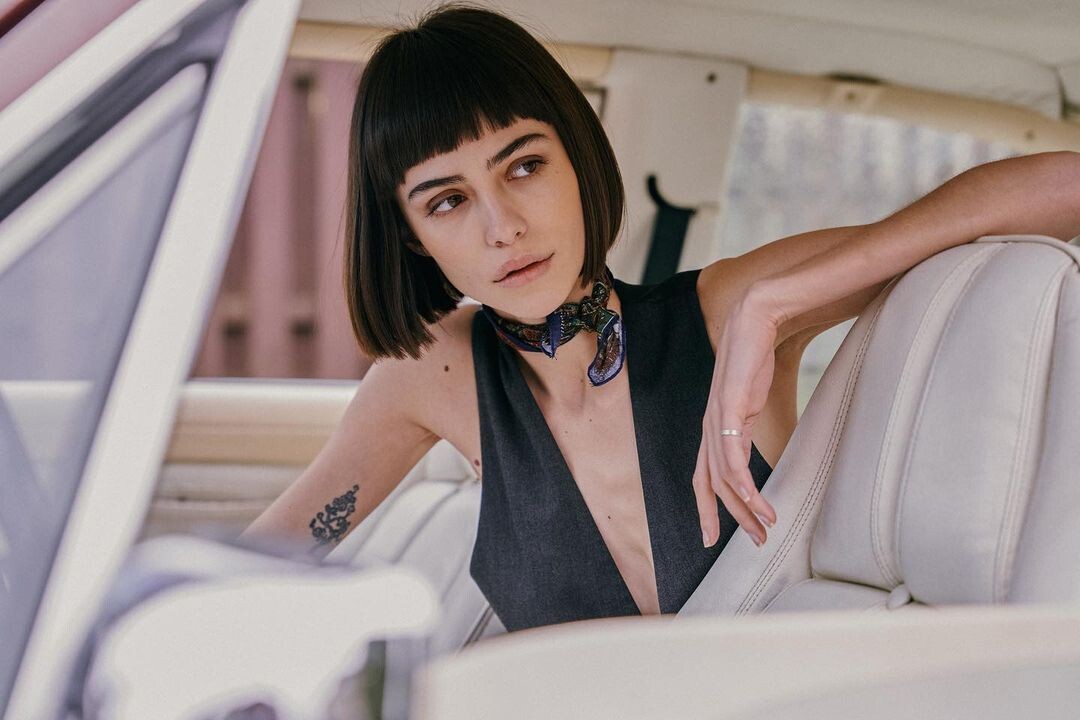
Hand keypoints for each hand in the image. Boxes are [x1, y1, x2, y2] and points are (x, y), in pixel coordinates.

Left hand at [694, 284, 779, 547]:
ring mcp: (715, 418)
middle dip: (727, 517)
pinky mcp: (727, 409)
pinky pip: (732, 456)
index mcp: (713, 425)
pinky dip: (744, 484)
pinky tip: (757, 503)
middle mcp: (708, 425)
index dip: (707, 507)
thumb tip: (762, 448)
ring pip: (722, 477)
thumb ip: (750, 425)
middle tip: (751, 542)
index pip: (703, 475)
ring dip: (744, 508)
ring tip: (764, 528)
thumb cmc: (757, 356)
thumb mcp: (754, 399)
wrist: (757, 319)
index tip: (713, 535)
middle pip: (709, 484)